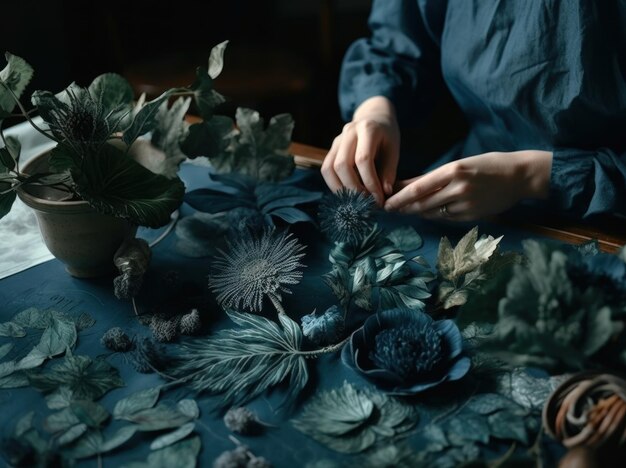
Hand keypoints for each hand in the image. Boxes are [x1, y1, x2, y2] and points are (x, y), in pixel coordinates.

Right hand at [321, 96, 399, 205]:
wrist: (374, 117)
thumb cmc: (387, 136)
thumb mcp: (394, 150)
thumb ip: (389, 171)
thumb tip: (384, 194)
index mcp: (368, 129)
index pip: (363, 159)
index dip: (370, 182)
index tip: (378, 198)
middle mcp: (349, 132)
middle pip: (342, 165)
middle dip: (353, 188)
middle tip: (366, 202)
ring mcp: (337, 140)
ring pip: (329, 168)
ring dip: (340, 189)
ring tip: (355, 201)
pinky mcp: (331, 149)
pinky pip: (326, 169)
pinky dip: (334, 184)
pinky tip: (347, 193)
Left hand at [384, 150, 552, 220]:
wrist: (520, 176)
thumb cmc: (487, 165)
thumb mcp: (458, 165)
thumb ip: (432, 177)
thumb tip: (404, 184)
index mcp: (454, 170)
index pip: (419, 188)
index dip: (400, 197)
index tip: (386, 202)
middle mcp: (459, 188)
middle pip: (422, 203)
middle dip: (403, 207)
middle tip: (388, 209)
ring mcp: (466, 204)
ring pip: (432, 212)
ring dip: (415, 212)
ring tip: (401, 211)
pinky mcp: (472, 216)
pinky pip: (446, 218)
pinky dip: (433, 215)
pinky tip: (424, 213)